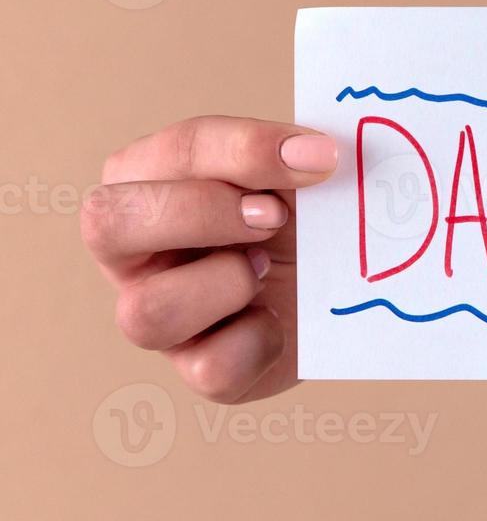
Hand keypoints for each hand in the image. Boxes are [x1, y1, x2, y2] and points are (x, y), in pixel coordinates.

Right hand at [82, 117, 337, 403]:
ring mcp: (160, 318)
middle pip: (106, 224)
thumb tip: (318, 152)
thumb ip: (292, 154)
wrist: (345, 290)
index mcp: (148, 183)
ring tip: (269, 270)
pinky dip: (258, 342)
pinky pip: (210, 370)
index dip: (243, 151)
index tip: (318, 157)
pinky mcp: (201, 370)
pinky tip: (282, 320)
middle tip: (275, 216)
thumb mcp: (295, 176)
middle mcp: (135, 253)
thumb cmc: (303, 220)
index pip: (169, 152)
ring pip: (143, 314)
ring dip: (223, 284)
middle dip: (200, 212)